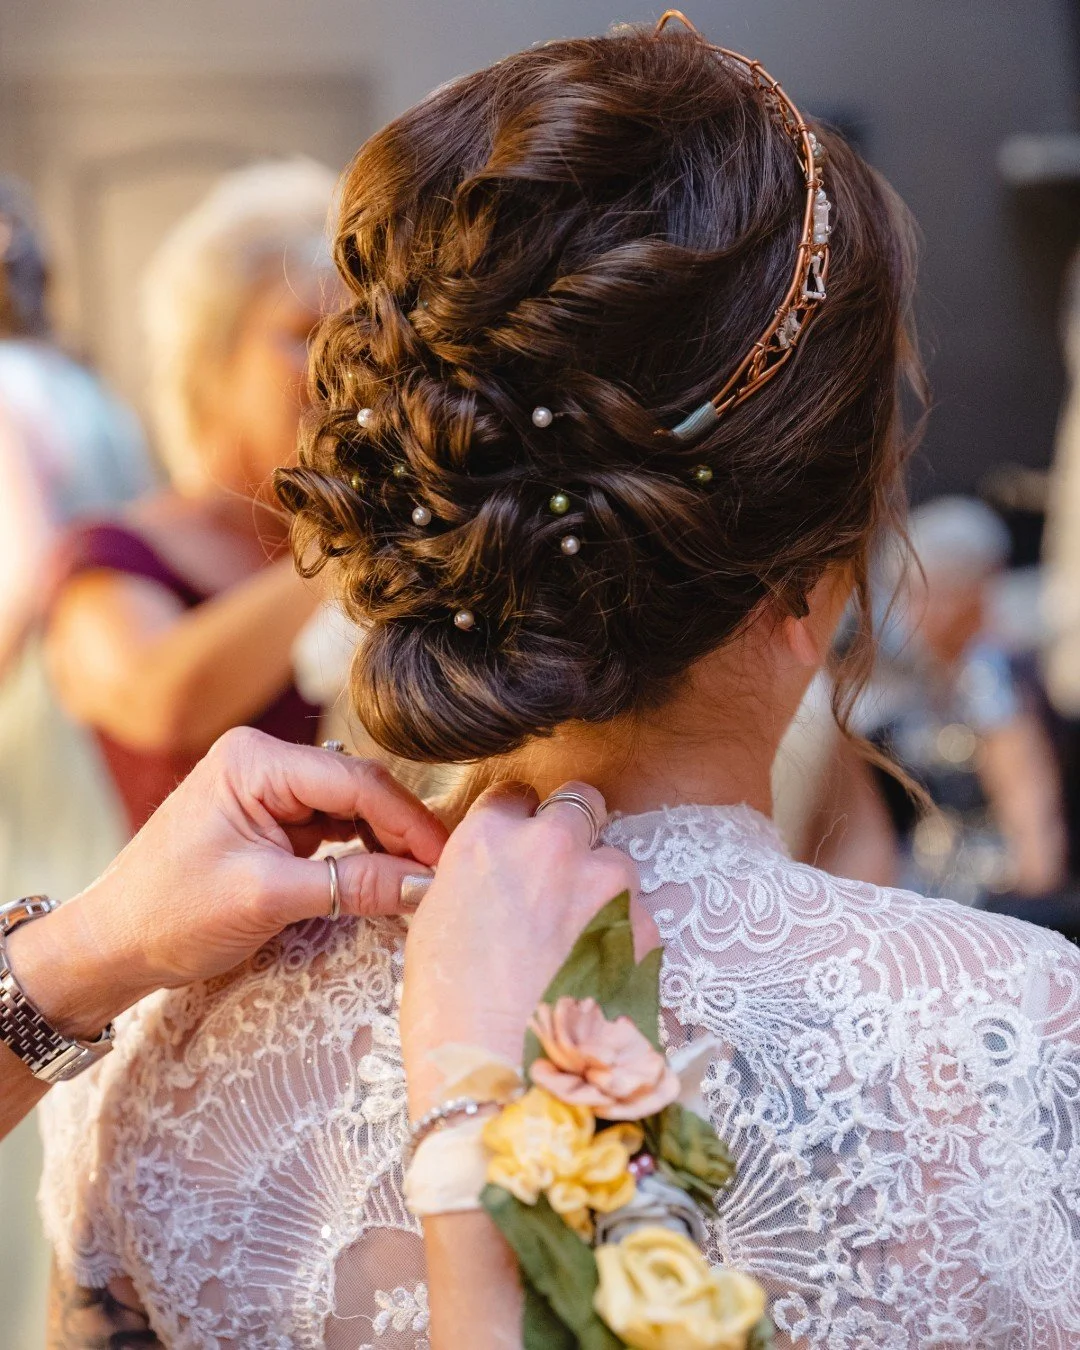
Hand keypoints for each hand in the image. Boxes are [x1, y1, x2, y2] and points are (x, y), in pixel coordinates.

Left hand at [8, 727, 447, 1038]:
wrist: (110, 945)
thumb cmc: (169, 916)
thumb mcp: (267, 899)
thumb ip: (352, 886)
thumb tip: (427, 885)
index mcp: (254, 759)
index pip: (356, 781)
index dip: (409, 822)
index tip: (447, 862)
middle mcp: (263, 761)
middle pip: (359, 788)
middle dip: (403, 831)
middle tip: (444, 875)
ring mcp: (267, 789)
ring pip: (352, 807)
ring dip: (386, 842)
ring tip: (422, 879)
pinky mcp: (271, 819)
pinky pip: (333, 827)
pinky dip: (362, 852)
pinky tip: (386, 877)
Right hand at [400, 780, 656, 1118]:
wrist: (500, 1078)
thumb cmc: (450, 1012)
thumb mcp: (435, 925)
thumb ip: (473, 881)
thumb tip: (491, 880)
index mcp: (490, 840)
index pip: (515, 794)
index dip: (518, 821)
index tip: (519, 844)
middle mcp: (553, 847)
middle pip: (580, 804)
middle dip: (573, 830)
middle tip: (558, 877)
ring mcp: (606, 885)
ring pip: (615, 862)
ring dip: (601, 889)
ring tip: (575, 946)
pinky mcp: (644, 930)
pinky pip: (637, 917)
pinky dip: (622, 937)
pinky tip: (595, 977)